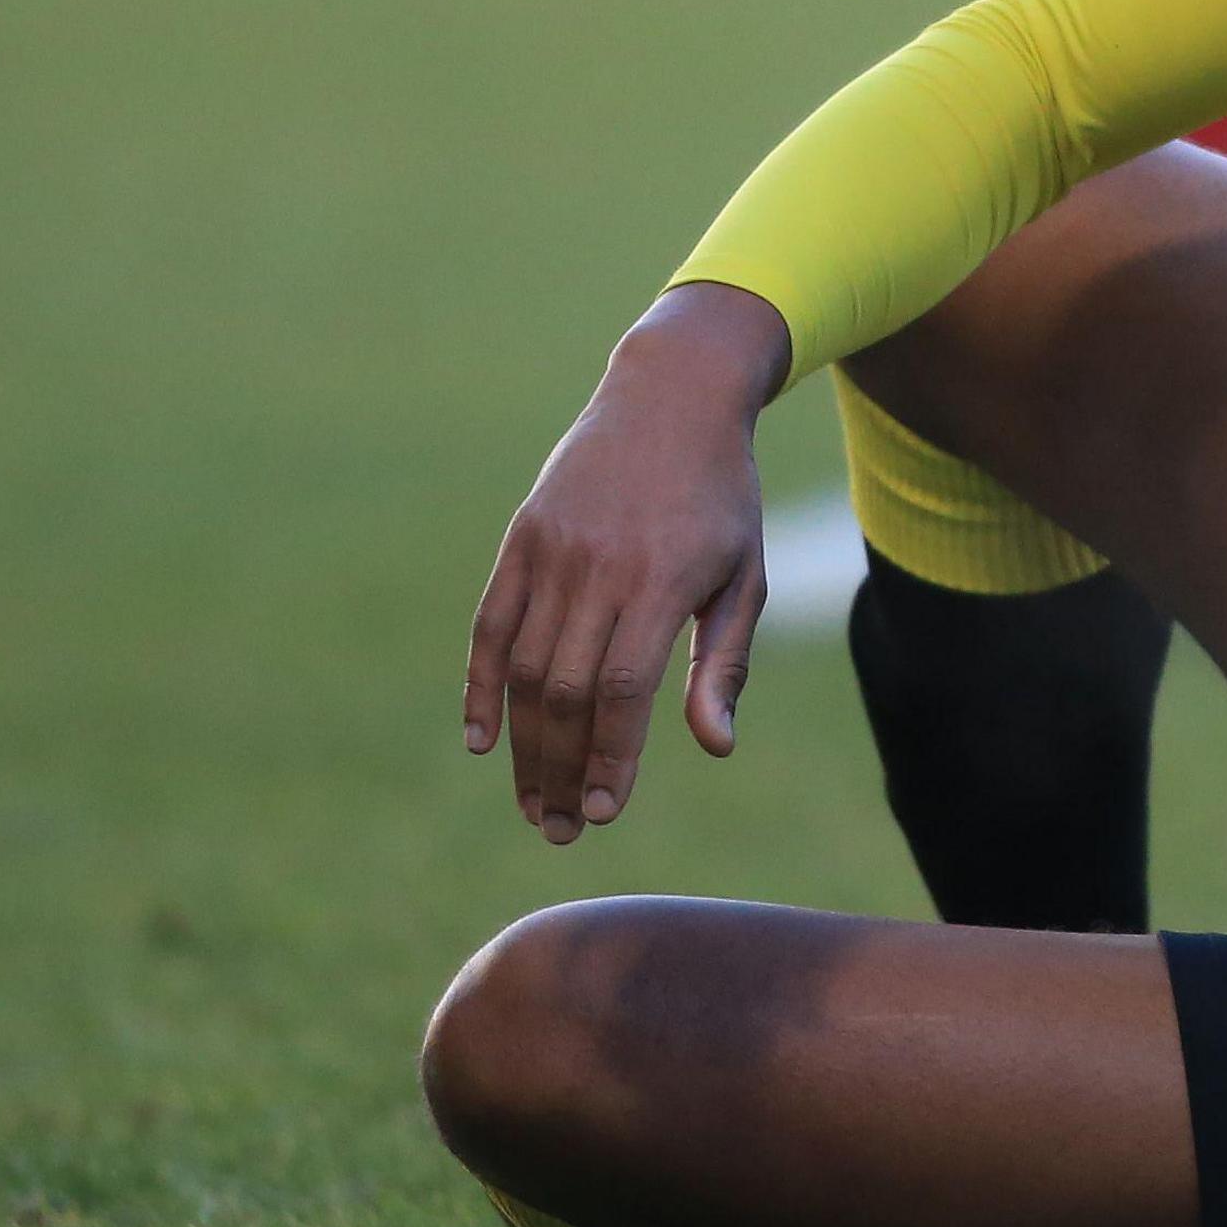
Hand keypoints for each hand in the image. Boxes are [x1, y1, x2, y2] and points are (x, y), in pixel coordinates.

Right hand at [464, 282, 790, 840]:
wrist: (671, 398)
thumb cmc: (722, 500)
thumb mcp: (746, 576)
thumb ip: (724, 664)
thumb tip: (715, 749)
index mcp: (664, 579)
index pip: (624, 688)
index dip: (610, 755)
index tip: (605, 811)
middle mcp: (600, 565)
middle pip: (567, 689)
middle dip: (561, 769)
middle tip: (562, 828)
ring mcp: (553, 549)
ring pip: (526, 667)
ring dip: (524, 745)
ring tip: (533, 803)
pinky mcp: (522, 537)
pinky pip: (490, 624)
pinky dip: (480, 685)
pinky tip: (481, 741)